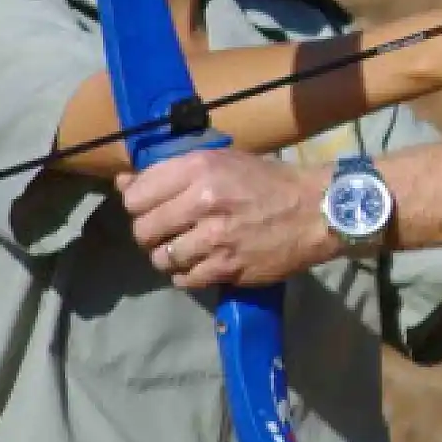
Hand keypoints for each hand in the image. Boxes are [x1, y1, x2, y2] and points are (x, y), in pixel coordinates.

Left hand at [116, 149, 326, 288]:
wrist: (318, 210)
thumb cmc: (270, 181)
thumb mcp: (223, 162)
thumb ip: (172, 173)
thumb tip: (123, 183)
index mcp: (200, 168)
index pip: (136, 195)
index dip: (140, 204)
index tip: (154, 207)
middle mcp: (202, 202)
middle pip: (144, 230)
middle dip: (152, 234)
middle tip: (172, 231)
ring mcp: (214, 238)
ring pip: (162, 258)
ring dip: (170, 256)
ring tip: (189, 249)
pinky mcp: (227, 268)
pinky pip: (184, 280)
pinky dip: (189, 275)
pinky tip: (204, 263)